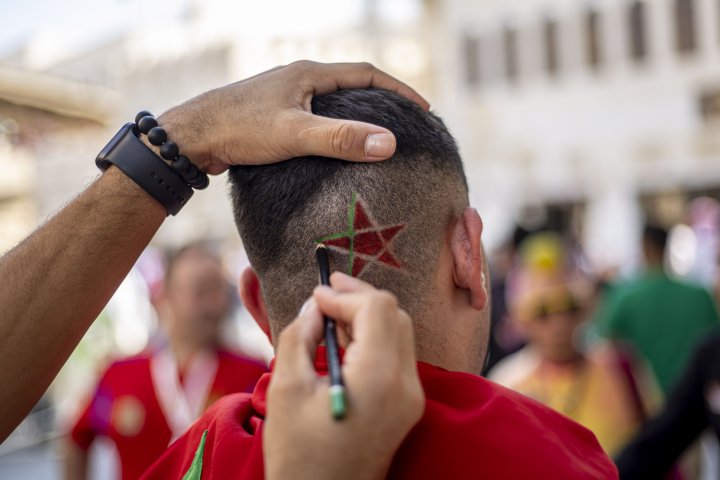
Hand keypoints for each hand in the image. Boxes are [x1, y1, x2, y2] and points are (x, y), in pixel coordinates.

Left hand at [157, 61, 429, 173]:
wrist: (192, 137)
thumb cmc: (240, 129)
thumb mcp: (296, 134)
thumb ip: (342, 138)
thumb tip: (390, 143)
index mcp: (309, 74)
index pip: (367, 73)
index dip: (398, 89)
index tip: (423, 109)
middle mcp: (299, 78)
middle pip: (352, 84)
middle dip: (381, 101)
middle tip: (405, 123)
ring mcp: (285, 95)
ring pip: (332, 102)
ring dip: (357, 115)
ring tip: (376, 137)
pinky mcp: (272, 114)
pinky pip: (314, 116)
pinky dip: (334, 128)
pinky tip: (334, 149)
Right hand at [264, 272, 424, 479]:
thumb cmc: (298, 454)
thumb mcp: (287, 389)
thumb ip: (300, 336)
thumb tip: (314, 308)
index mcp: (379, 377)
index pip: (377, 309)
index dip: (346, 295)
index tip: (315, 296)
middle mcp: (405, 385)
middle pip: (395, 316)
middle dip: (360, 298)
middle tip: (325, 293)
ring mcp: (411, 398)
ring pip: (399, 333)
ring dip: (367, 316)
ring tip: (330, 315)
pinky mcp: (406, 407)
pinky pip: (397, 356)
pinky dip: (374, 339)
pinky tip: (345, 341)